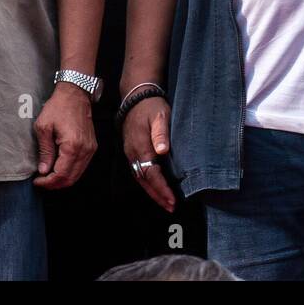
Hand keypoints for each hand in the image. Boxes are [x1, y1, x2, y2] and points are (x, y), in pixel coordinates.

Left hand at [32, 83, 97, 189]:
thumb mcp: (43, 127)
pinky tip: (59, 167)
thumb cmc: (58, 107)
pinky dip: (70, 171)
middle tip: (41, 181)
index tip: (37, 181)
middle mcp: (85, 150)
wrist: (75, 94)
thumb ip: (45, 151)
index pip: (61, 174)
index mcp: (72, 146)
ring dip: (63, 179)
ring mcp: (90, 149)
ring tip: (48, 176)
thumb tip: (44, 170)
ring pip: (78, 175)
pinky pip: (82, 166)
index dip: (47, 182)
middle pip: (71, 178)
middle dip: (54, 184)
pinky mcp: (92, 146)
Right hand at [121, 94, 174, 212]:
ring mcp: (131, 153)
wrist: (135, 97)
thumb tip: (162, 150)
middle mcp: (134, 154)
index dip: (162, 189)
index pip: (151, 174)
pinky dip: (148, 183)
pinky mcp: (132, 151)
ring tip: (165, 202)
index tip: (172, 200)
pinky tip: (156, 187)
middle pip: (145, 181)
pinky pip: (139, 172)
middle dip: (158, 196)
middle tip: (170, 207)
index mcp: (141, 147)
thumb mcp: (160, 115)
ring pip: (141, 178)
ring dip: (153, 192)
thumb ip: (161, 133)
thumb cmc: (151, 106)